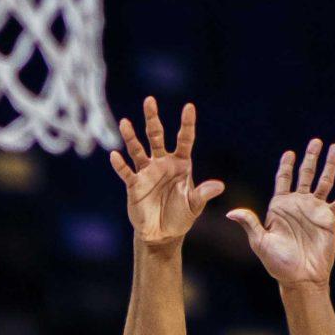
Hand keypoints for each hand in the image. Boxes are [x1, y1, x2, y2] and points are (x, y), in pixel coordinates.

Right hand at [110, 98, 224, 245]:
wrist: (162, 234)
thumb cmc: (180, 217)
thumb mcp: (194, 206)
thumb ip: (203, 194)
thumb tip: (220, 186)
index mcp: (181, 164)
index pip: (184, 139)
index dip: (187, 124)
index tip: (189, 107)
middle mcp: (162, 163)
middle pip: (156, 136)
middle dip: (153, 119)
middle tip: (149, 100)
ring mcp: (147, 172)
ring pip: (138, 149)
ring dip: (131, 136)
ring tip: (124, 122)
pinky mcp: (134, 185)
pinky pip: (126, 172)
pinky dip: (120, 165)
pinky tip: (115, 155)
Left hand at [228, 138, 334, 287]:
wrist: (301, 278)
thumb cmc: (278, 264)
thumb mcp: (260, 242)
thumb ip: (249, 224)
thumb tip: (230, 213)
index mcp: (280, 207)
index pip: (284, 180)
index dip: (286, 166)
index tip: (289, 153)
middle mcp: (298, 205)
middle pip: (305, 175)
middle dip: (310, 158)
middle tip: (316, 141)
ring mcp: (315, 211)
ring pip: (325, 182)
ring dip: (330, 165)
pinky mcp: (329, 219)